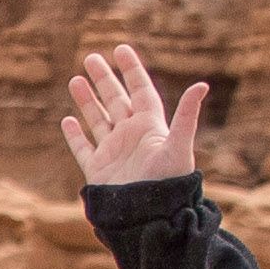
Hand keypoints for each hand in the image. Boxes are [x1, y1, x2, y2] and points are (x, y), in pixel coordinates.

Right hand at [60, 44, 214, 188]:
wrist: (150, 218)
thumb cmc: (169, 183)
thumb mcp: (179, 146)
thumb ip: (187, 115)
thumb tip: (202, 85)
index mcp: (150, 127)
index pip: (140, 90)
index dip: (131, 69)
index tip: (120, 49)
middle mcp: (131, 136)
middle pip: (116, 100)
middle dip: (104, 79)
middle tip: (91, 57)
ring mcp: (113, 152)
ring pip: (97, 120)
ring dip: (87, 100)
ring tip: (75, 80)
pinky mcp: (98, 170)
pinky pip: (84, 148)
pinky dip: (75, 135)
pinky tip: (67, 120)